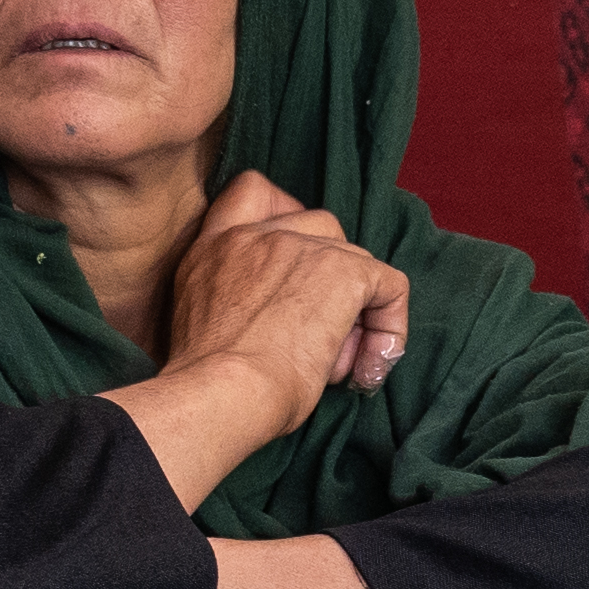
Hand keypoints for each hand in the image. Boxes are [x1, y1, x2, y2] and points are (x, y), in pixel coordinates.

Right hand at [169, 171, 409, 401]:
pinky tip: (371, 365)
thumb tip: (288, 328)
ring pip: (356, 260)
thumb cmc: (207, 388)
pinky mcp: (342, 272)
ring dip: (356, 312)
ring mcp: (300, 247)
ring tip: (341, 365)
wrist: (219, 395)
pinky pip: (390, 286)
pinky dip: (390, 324)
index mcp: (213, 249)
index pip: (251, 194)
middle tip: (323, 337)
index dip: (287, 218)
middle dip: (330, 276)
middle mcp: (254, 236)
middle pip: (320, 228)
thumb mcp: (198, 329)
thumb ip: (237, 307)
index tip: (296, 264)